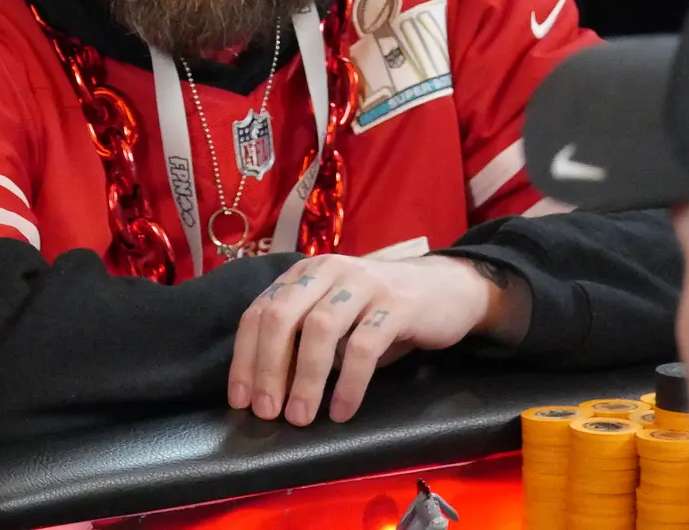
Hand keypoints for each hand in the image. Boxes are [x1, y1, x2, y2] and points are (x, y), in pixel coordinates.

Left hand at [227, 254, 526, 426]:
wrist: (447, 289)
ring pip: (320, 329)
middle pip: (282, 316)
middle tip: (267, 412)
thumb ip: (303, 337)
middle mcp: (328, 271)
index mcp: (304, 275)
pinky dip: (349, 383)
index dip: (245, 357)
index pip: (259, 311)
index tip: (240, 400)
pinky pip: (365, 345)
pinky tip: (342, 411)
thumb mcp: (335, 315)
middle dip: (269, 368)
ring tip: (301, 418)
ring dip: (306, 379)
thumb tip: (267, 389)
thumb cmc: (380, 310)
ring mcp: (363, 284)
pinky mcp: (397, 304)